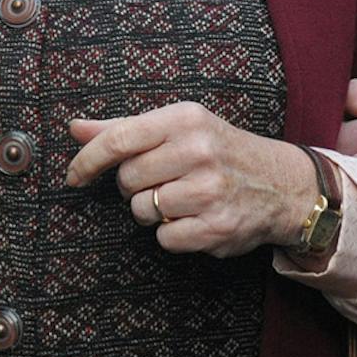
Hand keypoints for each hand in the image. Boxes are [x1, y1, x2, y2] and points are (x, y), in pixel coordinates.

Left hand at [67, 102, 314, 258]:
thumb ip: (124, 129)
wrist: (282, 184)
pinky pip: (164, 238)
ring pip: (143, 210)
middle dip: (134, 186)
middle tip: (160, 181)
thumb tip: (74, 128)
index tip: (73, 176)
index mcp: (184, 119)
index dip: (87, 161)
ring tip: (180, 199)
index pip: (118, 139)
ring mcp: (210, 190)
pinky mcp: (217, 226)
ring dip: (152, 211)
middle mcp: (198, 150)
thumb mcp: (178, 127)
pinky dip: (171, 234)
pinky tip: (194, 218)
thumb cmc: (219, 151)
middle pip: (127, 179)